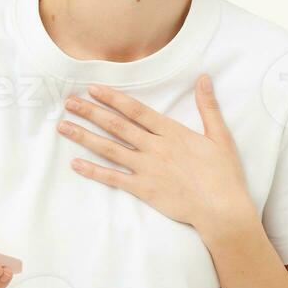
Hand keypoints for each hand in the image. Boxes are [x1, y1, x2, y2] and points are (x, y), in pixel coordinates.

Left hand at [56, 74, 254, 231]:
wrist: (221, 209)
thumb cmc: (223, 174)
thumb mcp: (220, 136)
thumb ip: (207, 106)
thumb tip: (203, 79)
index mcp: (172, 132)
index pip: (136, 110)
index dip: (113, 98)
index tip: (93, 89)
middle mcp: (155, 147)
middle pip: (117, 126)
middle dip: (90, 112)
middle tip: (69, 102)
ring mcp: (147, 169)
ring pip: (110, 149)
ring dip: (84, 137)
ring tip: (63, 127)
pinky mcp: (143, 190)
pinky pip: (113, 179)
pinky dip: (93, 171)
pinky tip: (75, 164)